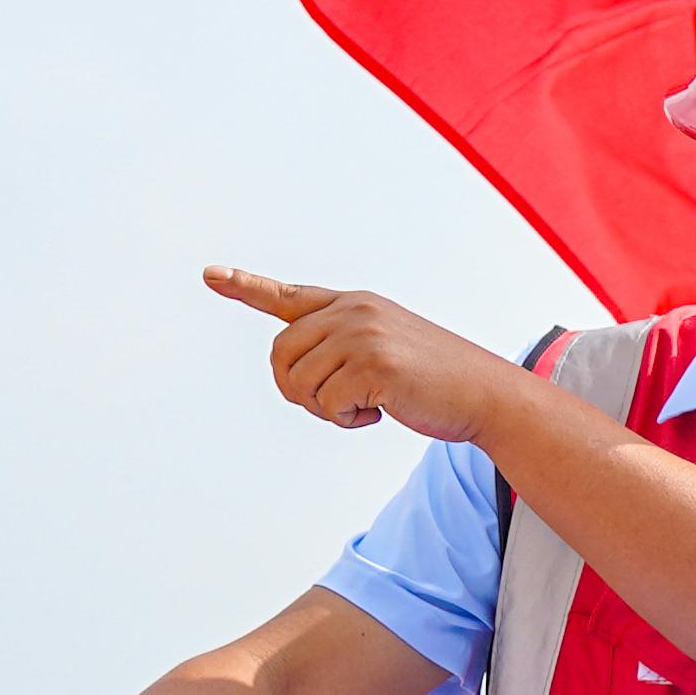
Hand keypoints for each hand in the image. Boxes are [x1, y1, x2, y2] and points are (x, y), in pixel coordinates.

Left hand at [205, 268, 523, 440]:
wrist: (484, 394)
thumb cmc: (434, 380)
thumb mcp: (384, 348)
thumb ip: (338, 347)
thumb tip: (289, 369)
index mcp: (354, 304)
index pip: (289, 295)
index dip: (246, 286)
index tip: (211, 274)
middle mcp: (354, 310)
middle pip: (280, 354)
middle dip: (297, 390)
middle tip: (337, 404)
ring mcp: (363, 334)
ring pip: (299, 382)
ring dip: (326, 409)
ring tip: (366, 404)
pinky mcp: (373, 363)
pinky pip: (326, 403)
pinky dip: (346, 419)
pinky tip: (378, 411)